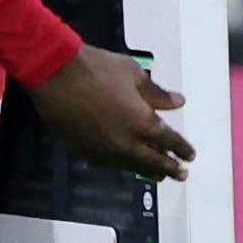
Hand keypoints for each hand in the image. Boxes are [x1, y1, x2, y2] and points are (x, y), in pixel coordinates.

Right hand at [30, 44, 192, 180]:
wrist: (54, 72)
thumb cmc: (93, 68)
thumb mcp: (132, 73)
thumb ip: (156, 92)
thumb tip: (177, 101)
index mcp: (143, 122)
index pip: (170, 141)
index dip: (182, 149)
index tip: (188, 155)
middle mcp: (126, 142)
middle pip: (154, 162)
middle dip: (170, 168)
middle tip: (180, 174)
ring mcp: (103, 149)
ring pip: (131, 166)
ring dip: (146, 170)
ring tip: (155, 174)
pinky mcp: (83, 149)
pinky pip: (108, 163)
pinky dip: (120, 164)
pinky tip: (123, 163)